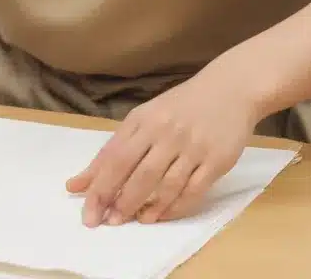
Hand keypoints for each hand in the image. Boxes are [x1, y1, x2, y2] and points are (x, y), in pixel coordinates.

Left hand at [66, 59, 257, 225]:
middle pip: (137, 171)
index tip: (87, 211)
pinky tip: (162, 215)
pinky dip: (175, 206)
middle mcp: (166, 131)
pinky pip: (192, 189)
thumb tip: (79, 183)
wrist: (230, 88)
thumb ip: (115, 149)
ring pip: (164, 184)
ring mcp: (192, 146)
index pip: (115, 156)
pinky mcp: (216, 160)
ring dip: (146, 207)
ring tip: (134, 221)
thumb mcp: (145, 117)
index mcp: (144, 119)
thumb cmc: (181, 106)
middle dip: (119, 200)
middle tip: (106, 221)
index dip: (99, 186)